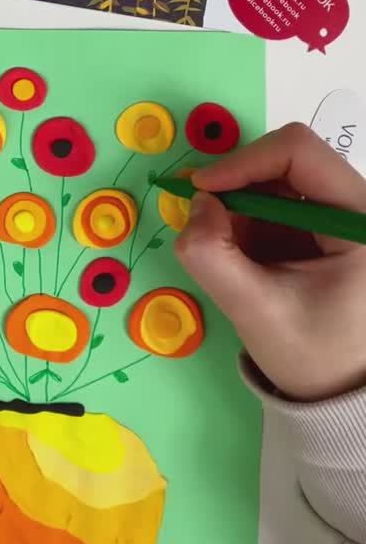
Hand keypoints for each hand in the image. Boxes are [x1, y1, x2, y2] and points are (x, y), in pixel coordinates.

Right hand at [175, 123, 365, 401]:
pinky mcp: (315, 224)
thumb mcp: (256, 311)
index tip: (200, 190)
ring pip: (272, 178)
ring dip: (236, 205)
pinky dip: (242, 218)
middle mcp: (354, 205)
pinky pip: (270, 200)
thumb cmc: (312, 355)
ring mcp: (335, 211)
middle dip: (235, 186)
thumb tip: (195, 205)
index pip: (298, 153)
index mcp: (360, 220)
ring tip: (227, 252)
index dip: (243, 162)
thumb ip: (213, 258)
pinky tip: (241, 256)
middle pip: (284, 159)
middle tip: (200, 220)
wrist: (336, 390)